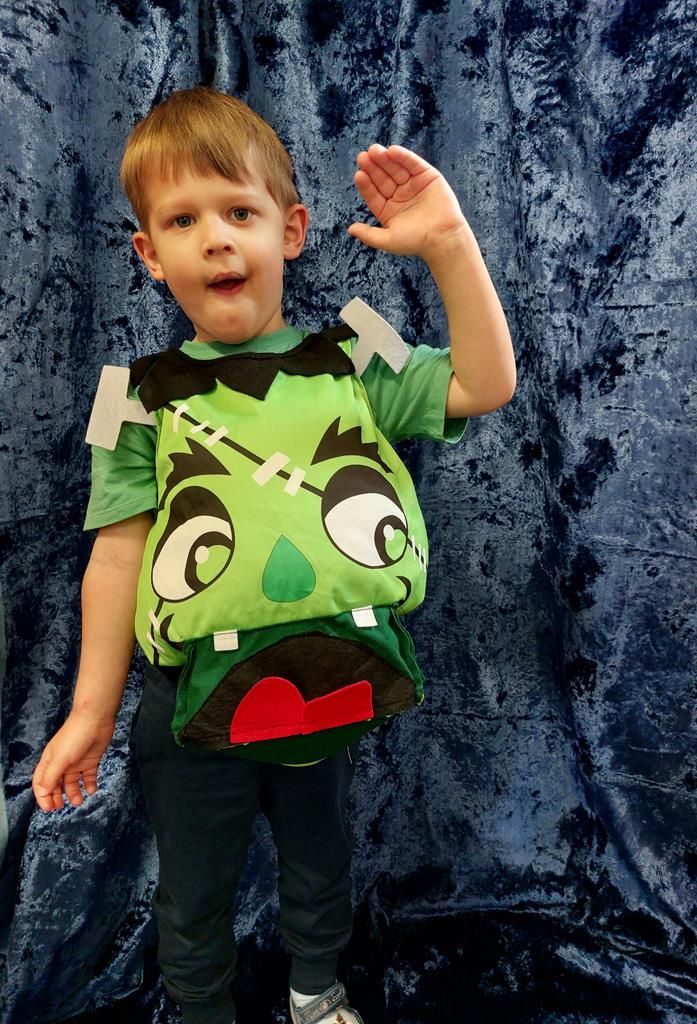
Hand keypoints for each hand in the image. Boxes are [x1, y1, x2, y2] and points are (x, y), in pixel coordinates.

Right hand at [32, 709, 114, 811]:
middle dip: (57, 797)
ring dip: (74, 793)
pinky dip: (89, 785)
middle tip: (61, 807)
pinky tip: (91, 791)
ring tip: (79, 801)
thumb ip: (51, 777)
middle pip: (56, 784)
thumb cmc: (74, 738)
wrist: (95, 720)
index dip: (43, 796)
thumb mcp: (59, 759)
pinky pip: (88, 776)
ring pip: (72, 782)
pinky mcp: (90, 760)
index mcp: (49, 761)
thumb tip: (42, 793)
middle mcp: (61, 763)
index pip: (41, 783)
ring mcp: (76, 762)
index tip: (49, 808)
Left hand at [348, 144, 469, 261]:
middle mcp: (399, 195)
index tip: (358, 175)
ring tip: (375, 150)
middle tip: (363, 156)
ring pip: (396, 168)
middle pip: (383, 178)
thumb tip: (350, 229)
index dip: (366, 184)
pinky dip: (403, 157)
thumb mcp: (388, 241)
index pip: (373, 193)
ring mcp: (412, 184)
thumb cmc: (416, 242)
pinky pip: (413, 164)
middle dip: (373, 167)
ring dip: (385, 159)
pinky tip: (392, 151)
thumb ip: (369, 235)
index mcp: (388, 209)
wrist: (442, 238)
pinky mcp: (427, 176)